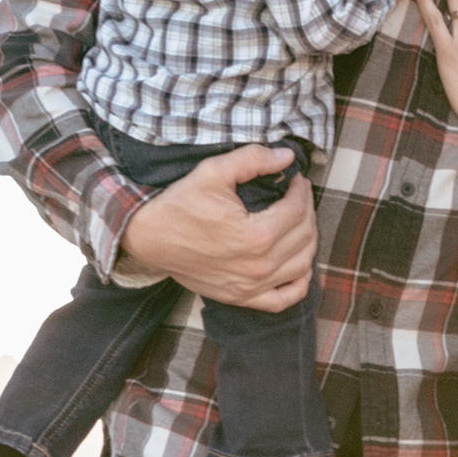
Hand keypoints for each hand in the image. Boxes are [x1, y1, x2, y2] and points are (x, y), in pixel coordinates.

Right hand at [118, 145, 317, 311]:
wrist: (149, 238)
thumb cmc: (180, 204)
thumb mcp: (213, 172)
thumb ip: (253, 159)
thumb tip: (287, 157)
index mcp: (256, 235)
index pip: (298, 209)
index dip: (301, 190)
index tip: (296, 179)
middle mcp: (259, 265)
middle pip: (304, 235)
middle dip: (307, 209)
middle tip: (298, 195)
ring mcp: (252, 286)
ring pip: (302, 265)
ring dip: (308, 240)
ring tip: (299, 221)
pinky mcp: (242, 298)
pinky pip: (285, 299)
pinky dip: (300, 283)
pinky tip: (299, 264)